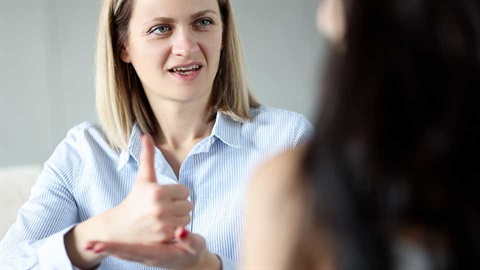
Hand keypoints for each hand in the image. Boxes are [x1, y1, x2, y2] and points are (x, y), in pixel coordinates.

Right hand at [65, 135, 192, 268]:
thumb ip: (148, 157)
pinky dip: (177, 230)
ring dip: (179, 218)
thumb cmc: (134, 201)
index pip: (185, 191)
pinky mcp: (165, 238)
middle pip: (189, 205)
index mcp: (157, 191)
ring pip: (188, 218)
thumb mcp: (142, 179)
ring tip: (164, 218)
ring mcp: (164, 224)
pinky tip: (164, 228)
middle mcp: (161, 208)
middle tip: (163, 209)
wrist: (120, 229)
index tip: (163, 197)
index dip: (176, 194)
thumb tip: (146, 135)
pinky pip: (183, 230)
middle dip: (179, 206)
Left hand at [85, 227, 220, 269]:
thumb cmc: (195, 252)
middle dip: (106, 249)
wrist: (193, 261)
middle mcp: (149, 257)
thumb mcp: (196, 246)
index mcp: (159, 254)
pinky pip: (126, 251)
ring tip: (88, 245)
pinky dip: (114, 248)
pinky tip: (103, 244)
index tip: (101, 245)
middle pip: (124, 253)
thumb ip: (189, 239)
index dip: (118, 247)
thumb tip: (180, 231)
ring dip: (106, 249)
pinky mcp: (144, 252)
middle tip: (87, 245)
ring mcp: (145, 256)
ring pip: (123, 253)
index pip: (135, 250)